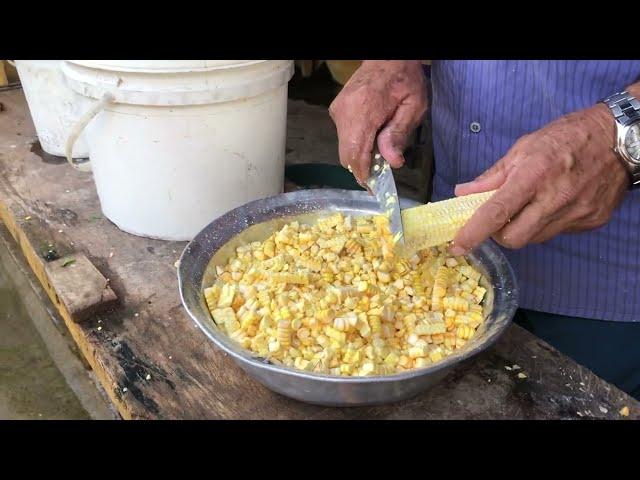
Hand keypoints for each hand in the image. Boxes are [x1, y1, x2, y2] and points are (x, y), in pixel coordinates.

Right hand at [329, 60, 427, 184]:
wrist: (387, 58)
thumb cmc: (404, 79)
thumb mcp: (413, 106)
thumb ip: (400, 134)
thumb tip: (393, 162)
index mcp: (364, 110)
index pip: (356, 153)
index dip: (364, 175)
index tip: (374, 188)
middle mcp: (345, 112)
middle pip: (347, 155)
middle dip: (362, 169)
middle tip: (380, 174)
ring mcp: (338, 111)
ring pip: (344, 148)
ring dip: (360, 156)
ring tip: (379, 152)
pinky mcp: (337, 111)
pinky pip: (344, 138)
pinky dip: (356, 145)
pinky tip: (372, 140)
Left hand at [450, 103, 628, 255]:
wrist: (619, 138)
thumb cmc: (567, 137)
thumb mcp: (524, 147)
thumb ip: (492, 176)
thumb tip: (463, 193)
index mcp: (534, 175)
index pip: (497, 212)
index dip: (474, 232)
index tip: (458, 246)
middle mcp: (556, 199)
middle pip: (514, 239)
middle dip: (500, 234)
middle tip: (500, 218)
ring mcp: (577, 214)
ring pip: (535, 239)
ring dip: (524, 229)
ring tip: (531, 205)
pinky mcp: (591, 222)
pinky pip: (558, 233)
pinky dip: (547, 224)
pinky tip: (554, 204)